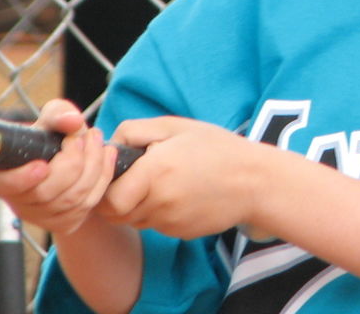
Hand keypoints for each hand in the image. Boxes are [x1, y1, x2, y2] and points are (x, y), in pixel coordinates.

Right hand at [0, 100, 117, 236]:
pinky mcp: (65, 223)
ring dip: (93, 166)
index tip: (42, 165)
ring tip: (96, 139)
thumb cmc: (54, 134)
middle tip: (83, 136)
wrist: (73, 154)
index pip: (3, 185)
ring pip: (71, 200)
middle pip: (45, 193)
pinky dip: (102, 178)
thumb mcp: (53, 116)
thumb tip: (72, 121)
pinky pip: (87, 206)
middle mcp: (16, 201)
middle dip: (72, 162)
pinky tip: (106, 156)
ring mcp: (40, 216)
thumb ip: (59, 113)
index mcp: (0, 175)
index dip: (22, 179)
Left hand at [100, 117, 267, 239]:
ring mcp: (169, 222)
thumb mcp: (175, 126)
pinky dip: (158, 211)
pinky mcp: (179, 232)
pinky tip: (178, 193)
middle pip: (116, 213)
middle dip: (117, 197)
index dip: (106, 186)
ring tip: (160, 181)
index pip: (108, 198)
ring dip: (137, 204)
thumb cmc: (216, 148)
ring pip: (135, 220)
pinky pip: (156, 224)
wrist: (254, 181)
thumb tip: (109, 145)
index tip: (117, 171)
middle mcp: (158, 202)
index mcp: (154, 172)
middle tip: (132, 177)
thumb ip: (135, 131)